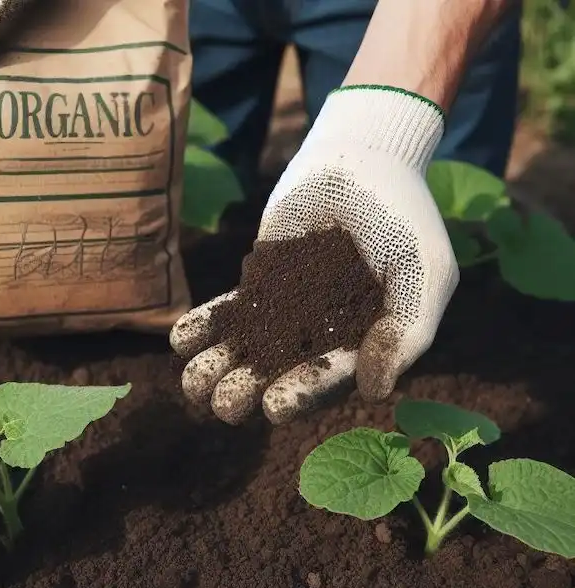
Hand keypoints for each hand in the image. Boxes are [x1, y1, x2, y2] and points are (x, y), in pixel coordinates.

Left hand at [170, 86, 458, 424]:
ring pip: (248, 347)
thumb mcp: (425, 273)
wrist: (362, 161)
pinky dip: (205, 326)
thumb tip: (375, 392)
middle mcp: (322, 337)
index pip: (328, 378)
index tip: (273, 407)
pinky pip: (229, 311)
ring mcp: (288, 312)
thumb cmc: (404, 217)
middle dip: (250, 390)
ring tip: (193, 384)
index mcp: (363, 345)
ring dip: (219, 368)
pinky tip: (181, 339)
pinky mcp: (259, 285)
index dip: (301, 393)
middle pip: (279, 371)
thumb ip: (408, 332)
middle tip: (223, 405)